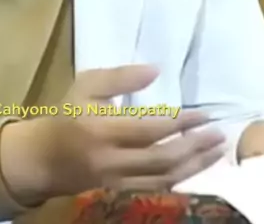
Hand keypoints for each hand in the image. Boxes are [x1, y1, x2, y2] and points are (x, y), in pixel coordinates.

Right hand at [0, 65, 225, 204]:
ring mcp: (117, 181)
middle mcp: (112, 160)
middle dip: (194, 147)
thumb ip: (120, 77)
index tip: (203, 113)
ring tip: (216, 150)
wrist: (44, 158)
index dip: (179, 123)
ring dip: (194, 165)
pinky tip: (195, 166)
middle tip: (218, 134)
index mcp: (102, 129)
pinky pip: (157, 189)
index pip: (149, 129)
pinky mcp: (121, 192)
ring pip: (164, 179)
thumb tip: (156, 70)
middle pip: (162, 159)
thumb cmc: (67, 114)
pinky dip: (180, 178)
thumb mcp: (87, 85)